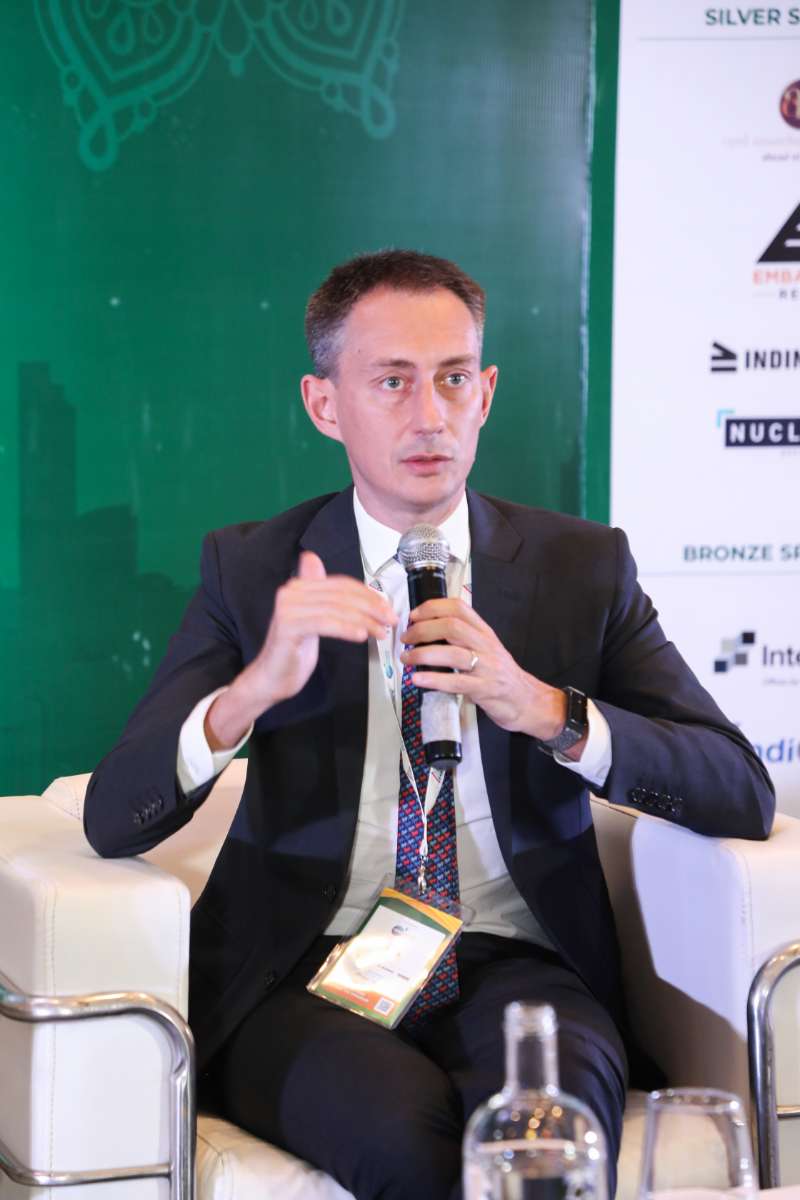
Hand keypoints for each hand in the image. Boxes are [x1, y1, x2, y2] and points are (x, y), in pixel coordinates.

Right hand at [205, 551, 396, 750]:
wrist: (271, 678)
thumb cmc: (294, 651)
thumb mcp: (315, 620)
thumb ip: (325, 597)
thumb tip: (317, 561)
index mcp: (299, 587)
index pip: (342, 584)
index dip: (368, 594)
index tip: (387, 607)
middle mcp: (291, 592)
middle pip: (341, 595)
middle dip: (371, 607)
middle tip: (389, 620)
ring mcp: (288, 608)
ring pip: (337, 609)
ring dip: (365, 621)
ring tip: (380, 632)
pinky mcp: (288, 626)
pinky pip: (325, 623)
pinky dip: (346, 628)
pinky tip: (361, 636)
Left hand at [400, 597, 572, 745]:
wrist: (527, 700)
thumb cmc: (500, 675)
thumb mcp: (486, 648)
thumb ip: (463, 638)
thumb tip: (427, 631)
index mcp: (484, 632)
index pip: (458, 608)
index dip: (432, 608)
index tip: (413, 616)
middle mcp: (486, 645)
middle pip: (452, 627)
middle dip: (423, 630)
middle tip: (406, 639)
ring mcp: (487, 667)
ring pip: (452, 653)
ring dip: (423, 654)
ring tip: (407, 659)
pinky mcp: (485, 689)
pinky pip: (457, 682)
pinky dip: (434, 679)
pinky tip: (418, 680)